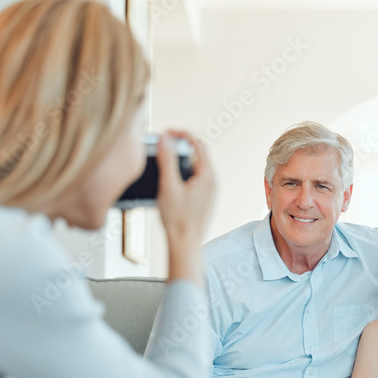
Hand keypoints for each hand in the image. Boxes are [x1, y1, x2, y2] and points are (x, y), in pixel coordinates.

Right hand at [156, 130, 214, 281]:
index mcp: (207, 176)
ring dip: (181, 160)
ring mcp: (210, 193)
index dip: (182, 134)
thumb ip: (166, 160)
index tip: (167, 133)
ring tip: (164, 160)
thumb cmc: (178, 220)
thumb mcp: (168, 185)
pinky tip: (170, 180)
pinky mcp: (205, 201)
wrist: (185, 245)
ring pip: (197, 168)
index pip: (198, 144)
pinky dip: (184, 173)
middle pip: (198, 154)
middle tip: (164, 144)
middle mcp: (213, 183)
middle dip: (181, 146)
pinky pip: (196, 180)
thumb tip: (165, 139)